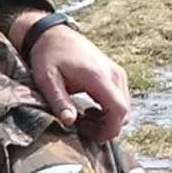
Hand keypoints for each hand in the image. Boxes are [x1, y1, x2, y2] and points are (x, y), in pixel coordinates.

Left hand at [24, 22, 131, 140]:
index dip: (110, 129)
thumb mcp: (47, 80)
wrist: (53, 34)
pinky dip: (110, 110)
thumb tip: (70, 122)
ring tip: (84, 119)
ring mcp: (116, 73)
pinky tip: (90, 110)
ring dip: (108, 119)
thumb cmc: (48, 56)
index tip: (93, 138)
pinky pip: (121, 99)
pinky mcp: (115, 73)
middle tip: (83, 128)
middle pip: (124, 111)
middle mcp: (113, 74)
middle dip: (107, 127)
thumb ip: (59, 101)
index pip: (119, 109)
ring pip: (124, 106)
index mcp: (98, 76)